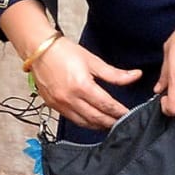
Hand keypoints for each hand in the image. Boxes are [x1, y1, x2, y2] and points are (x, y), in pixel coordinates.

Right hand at [28, 38, 142, 130]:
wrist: (38, 49)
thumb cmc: (63, 51)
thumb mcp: (92, 61)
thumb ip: (115, 74)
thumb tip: (135, 76)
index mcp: (82, 86)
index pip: (107, 106)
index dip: (120, 112)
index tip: (129, 114)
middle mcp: (70, 98)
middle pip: (97, 118)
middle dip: (112, 122)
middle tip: (123, 122)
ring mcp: (60, 104)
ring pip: (84, 123)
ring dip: (99, 125)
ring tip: (110, 123)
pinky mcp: (53, 106)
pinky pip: (72, 120)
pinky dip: (85, 122)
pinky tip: (92, 120)